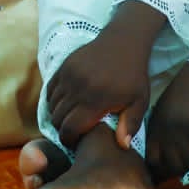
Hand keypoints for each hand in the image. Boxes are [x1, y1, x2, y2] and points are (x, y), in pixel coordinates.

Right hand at [46, 29, 152, 150]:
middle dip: (62, 130)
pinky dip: (53, 100)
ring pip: (52, 105)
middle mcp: (79, 88)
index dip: (69, 140)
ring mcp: (69, 75)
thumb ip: (131, 124)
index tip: (75, 143)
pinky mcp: (64, 66)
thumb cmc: (134, 75)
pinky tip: (64, 104)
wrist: (124, 42)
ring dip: (57, 115)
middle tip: (72, 132)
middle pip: (58, 119)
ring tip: (69, 118)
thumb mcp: (139, 101)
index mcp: (96, 100)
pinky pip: (49, 90)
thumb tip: (123, 146)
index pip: (70, 128)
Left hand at [145, 62, 188, 181]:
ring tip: (185, 171)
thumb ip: (157, 132)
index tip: (157, 176)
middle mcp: (166, 131)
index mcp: (155, 125)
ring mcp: (182, 131)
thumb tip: (153, 155)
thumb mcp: (162, 110)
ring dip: (183, 169)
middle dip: (168, 174)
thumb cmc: (182, 91)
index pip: (150, 159)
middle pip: (166, 165)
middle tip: (172, 177)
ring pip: (183, 164)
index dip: (154, 171)